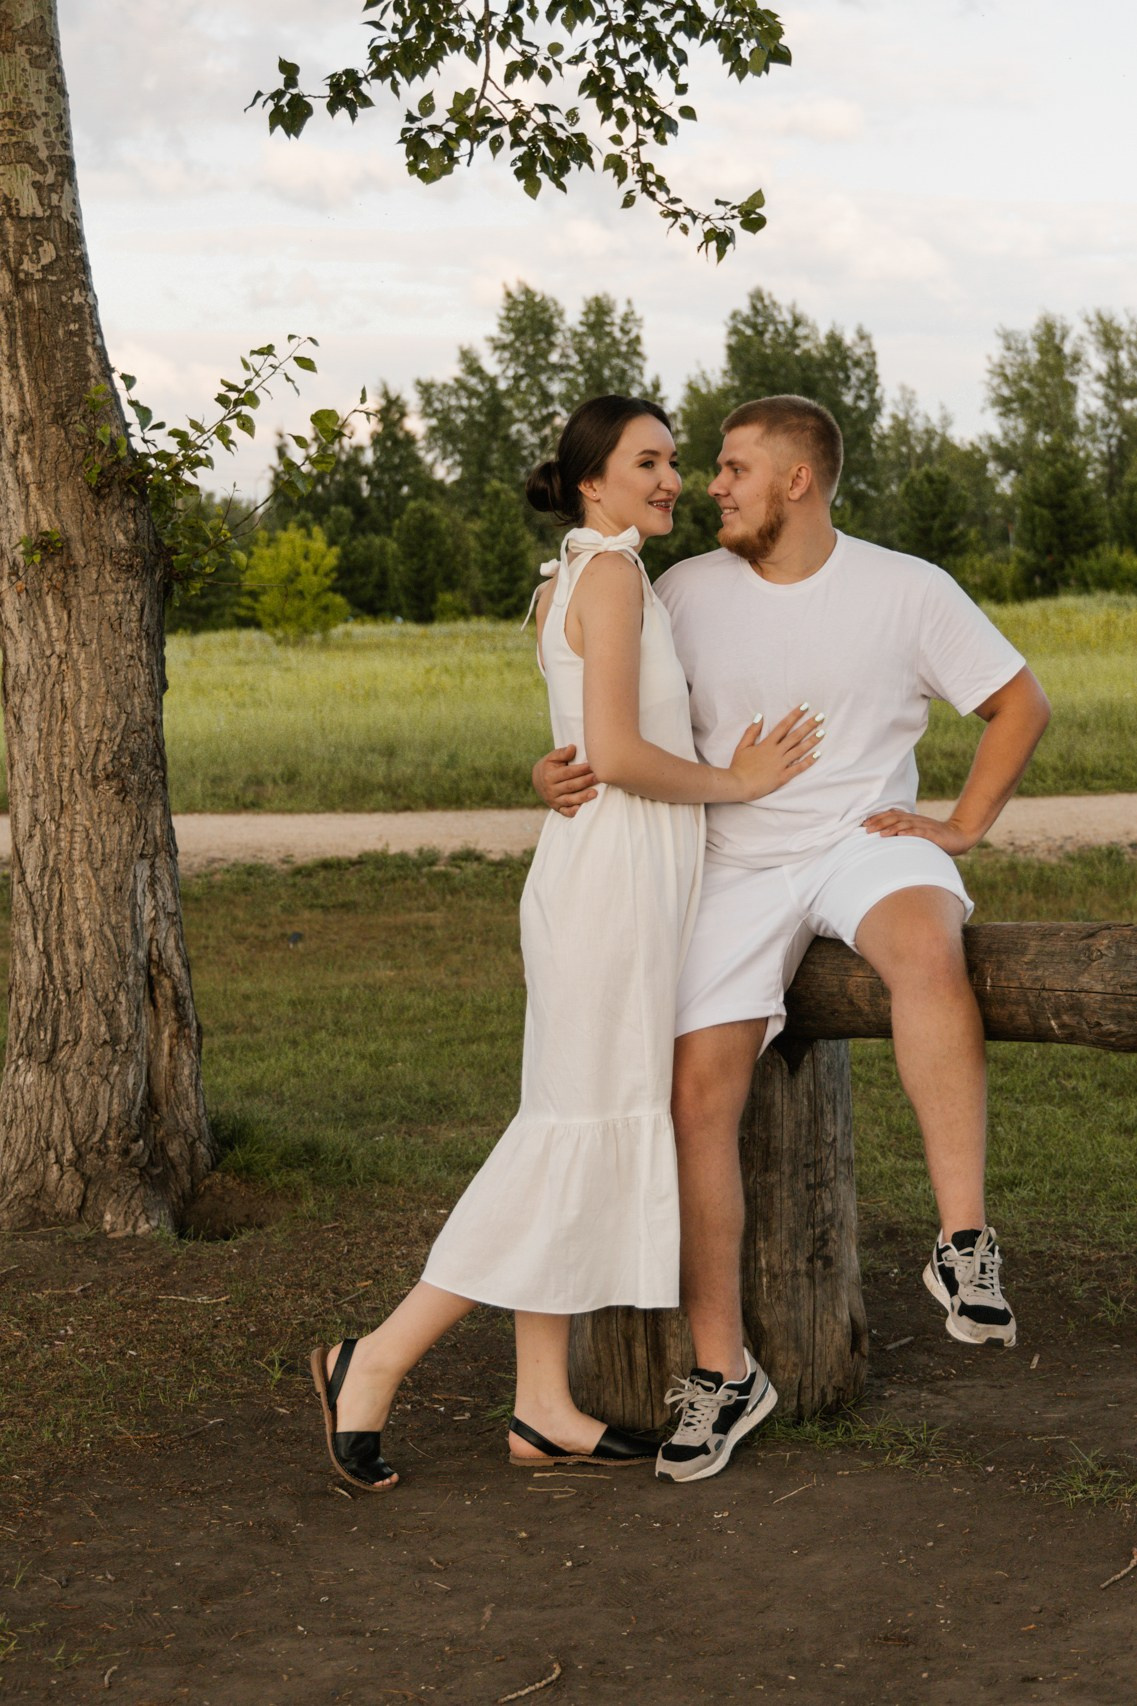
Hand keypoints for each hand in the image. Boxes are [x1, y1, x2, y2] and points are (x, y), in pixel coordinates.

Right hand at [533, 744, 598, 816]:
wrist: (537, 780)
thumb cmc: (549, 766)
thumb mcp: (552, 757)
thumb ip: (562, 753)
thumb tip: (573, 748)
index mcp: (549, 776)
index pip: (567, 773)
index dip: (580, 769)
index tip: (592, 766)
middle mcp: (551, 789)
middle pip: (570, 786)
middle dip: (585, 782)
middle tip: (598, 777)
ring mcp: (554, 800)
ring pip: (569, 800)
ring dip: (582, 797)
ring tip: (595, 793)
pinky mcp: (557, 808)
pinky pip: (566, 812)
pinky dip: (574, 812)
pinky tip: (584, 809)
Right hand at [727, 706, 824, 801]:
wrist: (738, 785)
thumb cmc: (739, 766)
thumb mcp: (742, 746)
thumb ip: (751, 731)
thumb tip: (760, 716)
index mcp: (767, 744)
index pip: (784, 725)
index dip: (795, 715)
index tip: (805, 706)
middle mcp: (776, 752)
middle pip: (796, 736)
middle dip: (809, 725)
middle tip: (821, 716)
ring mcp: (781, 764)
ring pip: (800, 750)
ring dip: (812, 741)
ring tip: (823, 732)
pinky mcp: (783, 777)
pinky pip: (798, 768)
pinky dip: (808, 761)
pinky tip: (818, 754)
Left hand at [861, 809, 976, 854]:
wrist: (958, 835)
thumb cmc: (935, 836)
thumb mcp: (917, 831)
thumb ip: (904, 829)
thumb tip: (886, 833)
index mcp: (910, 819)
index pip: (891, 815)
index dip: (877, 818)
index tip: (863, 824)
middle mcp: (915, 820)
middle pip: (894, 818)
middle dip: (879, 823)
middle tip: (866, 829)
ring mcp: (924, 826)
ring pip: (905, 824)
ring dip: (891, 828)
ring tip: (880, 834)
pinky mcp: (932, 834)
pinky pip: (919, 832)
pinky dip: (909, 833)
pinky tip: (901, 835)